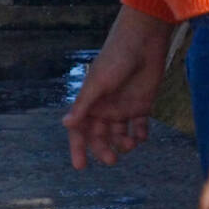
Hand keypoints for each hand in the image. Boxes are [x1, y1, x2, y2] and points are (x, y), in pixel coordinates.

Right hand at [63, 6, 173, 168]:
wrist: (143, 42)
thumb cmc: (116, 58)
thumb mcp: (99, 82)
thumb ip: (84, 104)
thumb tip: (65, 124)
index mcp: (91, 102)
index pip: (80, 129)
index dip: (78, 147)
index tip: (80, 166)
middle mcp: (105, 107)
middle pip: (100, 136)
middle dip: (104, 150)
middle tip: (112, 159)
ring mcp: (123, 106)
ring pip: (120, 135)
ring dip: (123, 143)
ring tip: (131, 143)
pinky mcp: (142, 105)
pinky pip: (139, 127)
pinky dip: (140, 135)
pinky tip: (142, 135)